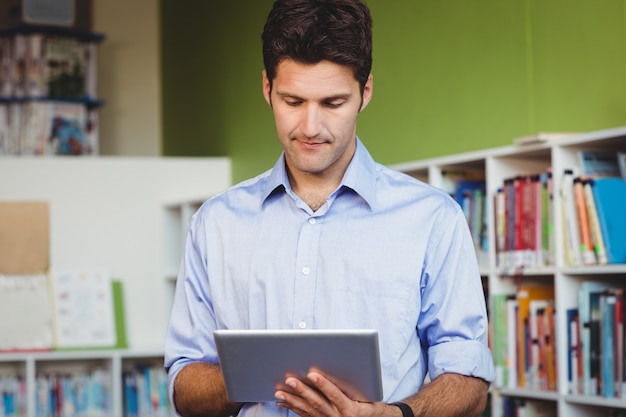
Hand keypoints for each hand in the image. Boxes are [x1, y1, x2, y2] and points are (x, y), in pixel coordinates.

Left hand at [274, 371, 390, 416]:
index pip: (335, 395)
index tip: (312, 374)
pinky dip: (292, 408)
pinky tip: (282, 402)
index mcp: (350, 410)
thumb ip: (354, 386)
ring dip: (292, 400)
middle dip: (302, 391)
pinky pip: (304, 416)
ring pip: (307, 410)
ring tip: (279, 392)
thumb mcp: (369, 398)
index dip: (323, 384)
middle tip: (289, 380)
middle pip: (316, 402)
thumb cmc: (369, 406)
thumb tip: (340, 369)